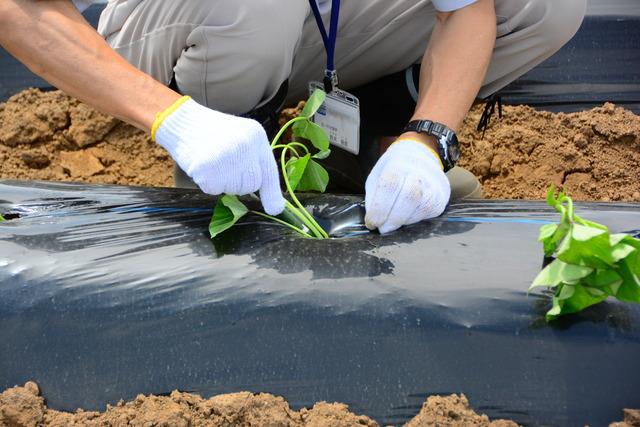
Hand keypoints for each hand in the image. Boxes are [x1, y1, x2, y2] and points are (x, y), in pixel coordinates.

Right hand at [153, 98, 284, 214]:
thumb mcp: (242, 138)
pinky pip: (214, 190)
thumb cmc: (215, 134)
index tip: (275, 209)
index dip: (272, 193)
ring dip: (223, 182)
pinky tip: (202, 164)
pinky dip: (207, 183)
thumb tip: (274, 204)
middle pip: (252, 185)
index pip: (269, 171)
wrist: (183, 122)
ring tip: (213, 161)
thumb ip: (256, 163)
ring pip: (233, 189)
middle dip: (239, 182)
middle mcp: (245, 147)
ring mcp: (226, 158)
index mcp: (256, 136)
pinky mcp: (207, 169)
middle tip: (225, 164)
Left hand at [365, 139, 450, 233]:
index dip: (380, 208)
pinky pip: (428, 213)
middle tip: (383, 228)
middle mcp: (420, 172)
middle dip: (393, 218)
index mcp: (399, 164)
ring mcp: (434, 185)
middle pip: (409, 197)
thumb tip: (374, 221)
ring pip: (421, 208)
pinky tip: (406, 217)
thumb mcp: (377, 178)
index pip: (390, 186)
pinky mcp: (441, 198)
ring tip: (393, 222)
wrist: (419, 157)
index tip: (372, 222)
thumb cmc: (394, 170)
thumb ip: (374, 199)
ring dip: (404, 221)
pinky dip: (414, 220)